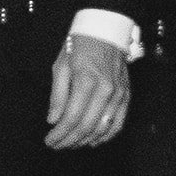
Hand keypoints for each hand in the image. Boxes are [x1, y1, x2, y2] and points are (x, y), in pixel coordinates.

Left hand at [45, 32, 130, 149]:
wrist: (106, 29)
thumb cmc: (79, 45)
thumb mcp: (61, 64)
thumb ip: (58, 94)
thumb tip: (53, 120)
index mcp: (86, 81)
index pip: (71, 117)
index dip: (59, 134)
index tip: (49, 140)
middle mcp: (105, 90)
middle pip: (86, 127)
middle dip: (69, 140)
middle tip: (57, 146)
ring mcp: (119, 94)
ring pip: (102, 129)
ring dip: (85, 141)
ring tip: (71, 144)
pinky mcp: (126, 96)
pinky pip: (118, 123)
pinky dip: (105, 136)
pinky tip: (93, 141)